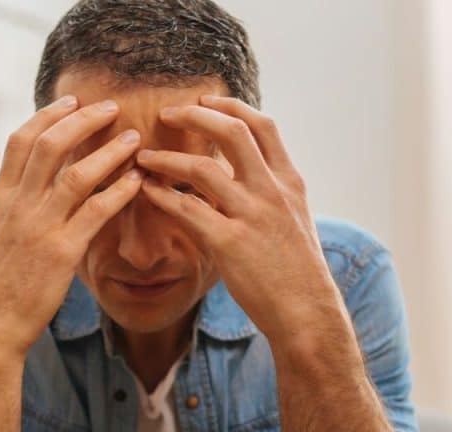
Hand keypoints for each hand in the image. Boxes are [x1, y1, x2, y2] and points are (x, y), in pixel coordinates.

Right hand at [0, 95, 142, 358]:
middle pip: (50, 144)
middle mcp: (17, 205)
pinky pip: (95, 211)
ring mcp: (39, 227)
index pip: (21, 140)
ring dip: (110, 151)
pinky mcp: (61, 253)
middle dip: (83, 119)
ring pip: (77, 173)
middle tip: (111, 108)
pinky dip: (118, 191)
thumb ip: (14, 208)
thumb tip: (34, 187)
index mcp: (0, 198)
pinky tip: (136, 182)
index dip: (49, 115)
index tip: (72, 101)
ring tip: (134, 139)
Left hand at [137, 95, 342, 341]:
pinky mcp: (230, 243)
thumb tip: (242, 176)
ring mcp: (251, 216)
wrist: (307, 312)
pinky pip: (187, 209)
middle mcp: (272, 192)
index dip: (231, 107)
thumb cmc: (297, 272)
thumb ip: (270, 193)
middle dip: (195, 115)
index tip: (205, 100)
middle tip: (167, 113)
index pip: (263, 126)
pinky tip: (145, 190)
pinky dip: (162, 195)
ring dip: (167, 158)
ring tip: (144, 157)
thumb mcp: (294, 221)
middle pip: (233, 132)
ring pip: (202, 168)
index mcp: (289, 182)